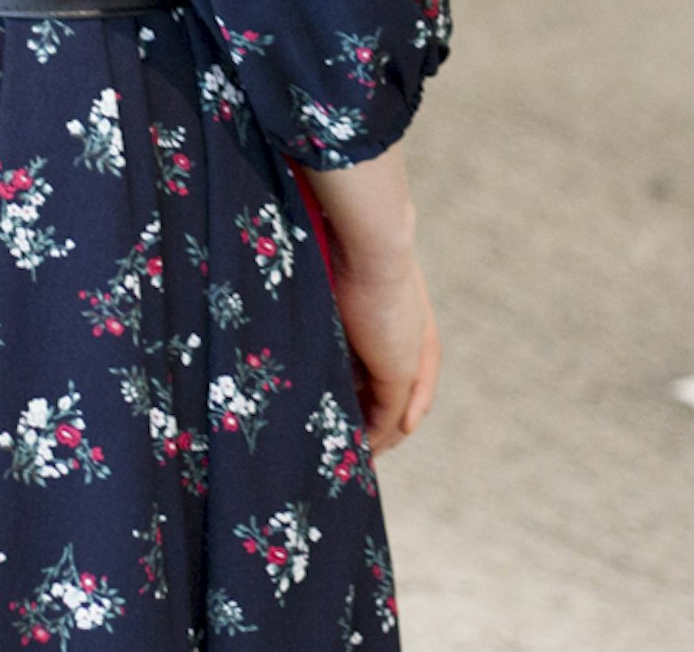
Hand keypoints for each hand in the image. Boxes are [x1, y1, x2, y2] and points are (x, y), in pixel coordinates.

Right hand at [303, 147, 440, 451]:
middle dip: (381, 413)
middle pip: (403, 383)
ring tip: (351, 453)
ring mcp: (407, 350)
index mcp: (400, 301)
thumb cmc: (343, 239)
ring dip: (376, 430)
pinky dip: (375, 436)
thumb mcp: (331, 263)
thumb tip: (283, 255)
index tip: (367, 404)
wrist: (371, 239)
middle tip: (359, 437)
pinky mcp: (399, 369)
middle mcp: (410, 328)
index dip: (387, 378)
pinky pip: (388, 415)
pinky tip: (359, 453)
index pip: (400, 350)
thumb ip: (322, 276)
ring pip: (395, 404)